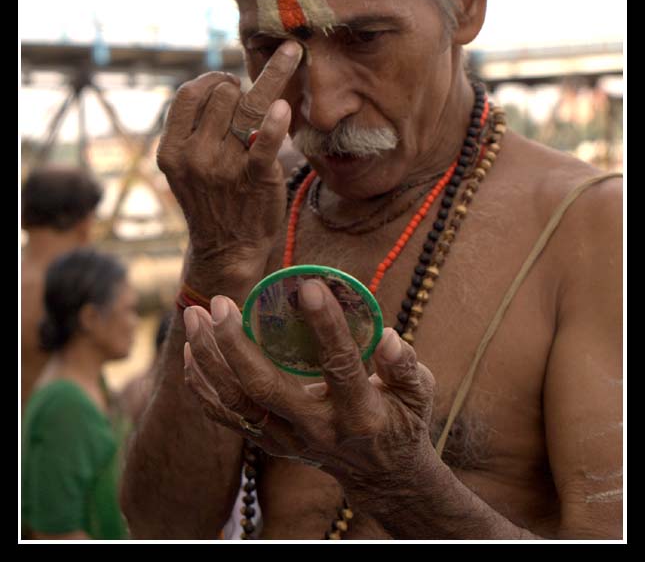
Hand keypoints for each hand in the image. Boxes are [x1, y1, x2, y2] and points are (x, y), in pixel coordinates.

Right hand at [156, 40, 302, 285]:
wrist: (227, 249)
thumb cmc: (211, 197)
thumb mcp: (185, 165)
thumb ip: (193, 128)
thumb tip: (221, 82)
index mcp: (172, 149)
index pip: (189, 94)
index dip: (211, 79)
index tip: (228, 81)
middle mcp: (194, 155)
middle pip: (222, 95)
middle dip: (239, 88)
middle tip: (251, 98)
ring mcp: (224, 166)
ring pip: (248, 105)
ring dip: (270, 80)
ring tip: (290, 59)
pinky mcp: (255, 177)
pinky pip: (266, 140)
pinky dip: (276, 122)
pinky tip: (284, 106)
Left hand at [182, 279, 436, 503]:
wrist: (381, 475)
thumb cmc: (401, 420)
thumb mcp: (419, 394)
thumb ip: (406, 367)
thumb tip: (388, 336)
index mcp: (359, 413)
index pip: (339, 365)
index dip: (326, 326)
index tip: (308, 286)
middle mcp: (317, 430)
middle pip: (266, 388)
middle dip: (236, 344)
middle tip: (220, 302)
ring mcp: (288, 440)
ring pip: (236, 402)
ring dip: (209, 359)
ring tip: (193, 316)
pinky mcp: (269, 442)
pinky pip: (226, 416)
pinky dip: (202, 387)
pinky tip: (190, 351)